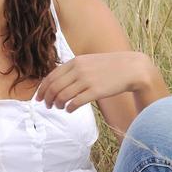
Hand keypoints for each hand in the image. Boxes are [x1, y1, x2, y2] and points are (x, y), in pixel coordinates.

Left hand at [33, 51, 161, 111]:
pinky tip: (70, 110)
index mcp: (75, 61)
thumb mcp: (89, 62)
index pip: (51, 77)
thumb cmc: (110, 67)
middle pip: (54, 88)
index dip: (42, 89)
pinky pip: (75, 103)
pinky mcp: (96, 91)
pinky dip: (69, 108)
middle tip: (48, 106)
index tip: (39, 98)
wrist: (132, 68)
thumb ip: (74, 69)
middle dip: (48, 99)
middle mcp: (79, 70)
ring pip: (62, 96)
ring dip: (58, 105)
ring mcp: (87, 80)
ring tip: (60, 108)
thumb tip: (58, 82)